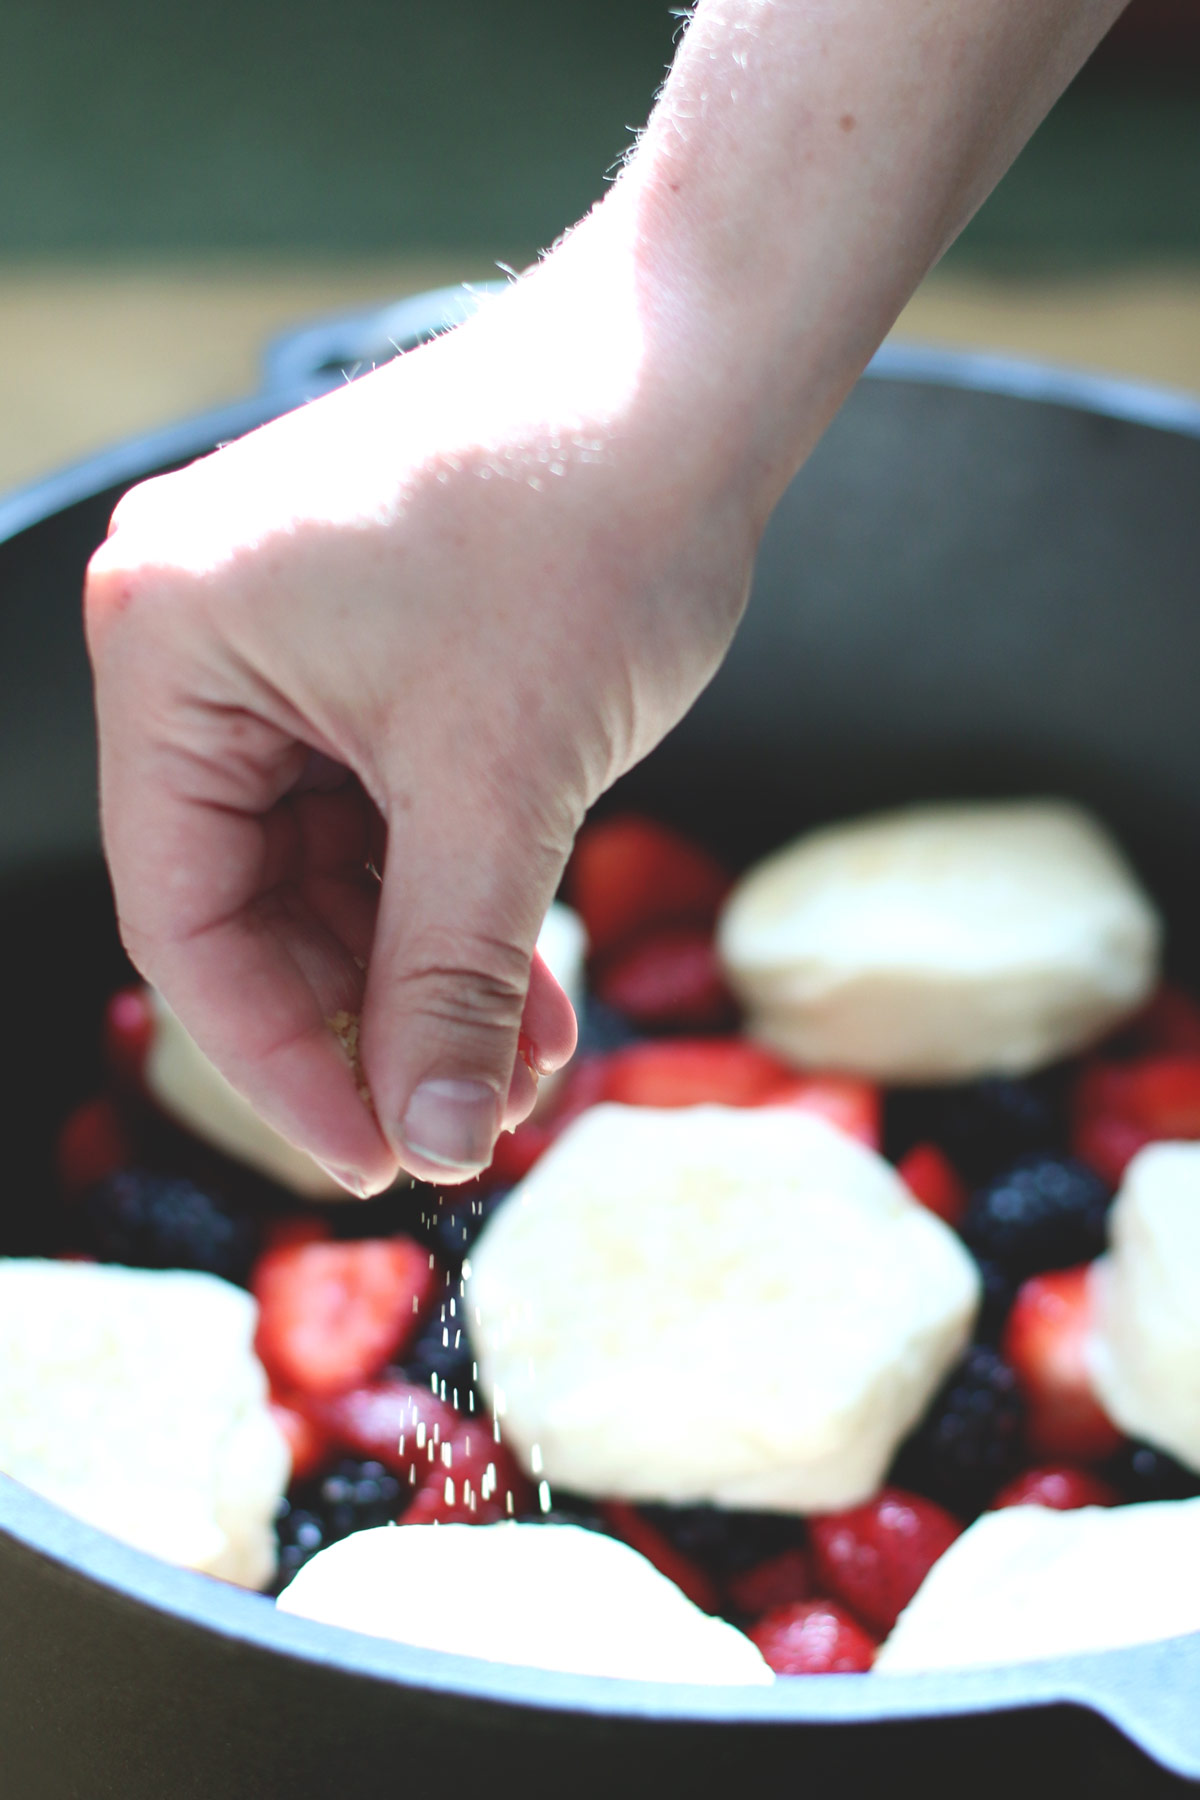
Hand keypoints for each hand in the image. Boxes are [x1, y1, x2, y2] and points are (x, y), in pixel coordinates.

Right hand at [84, 210, 758, 1191]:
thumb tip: (435, 1141)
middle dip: (376, 1023)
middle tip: (473, 1122)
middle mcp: (195, 643)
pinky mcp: (364, 653)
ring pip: (330, 875)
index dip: (280, 1063)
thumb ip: (450, 978)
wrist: (696, 371)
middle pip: (252, 905)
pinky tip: (532, 990)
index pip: (184, 919)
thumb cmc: (589, 527)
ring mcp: (280, 645)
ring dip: (430, 977)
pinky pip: (383, 816)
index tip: (380, 1160)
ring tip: (529, 1068)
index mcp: (167, 647)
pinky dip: (455, 903)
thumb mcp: (504, 787)